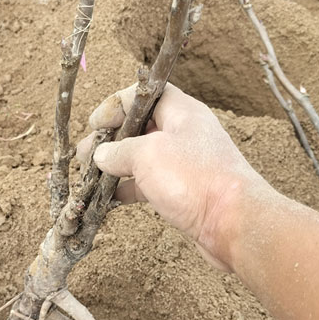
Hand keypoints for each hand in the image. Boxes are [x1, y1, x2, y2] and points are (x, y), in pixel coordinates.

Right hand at [77, 83, 275, 269]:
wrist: (234, 224)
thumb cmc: (195, 179)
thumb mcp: (147, 155)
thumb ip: (119, 150)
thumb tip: (100, 155)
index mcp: (181, 112)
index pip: (144, 95)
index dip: (116, 105)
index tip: (95, 124)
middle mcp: (184, 134)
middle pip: (140, 127)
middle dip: (109, 139)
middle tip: (84, 155)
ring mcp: (184, 164)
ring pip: (142, 158)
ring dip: (114, 165)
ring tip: (89, 176)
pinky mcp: (182, 191)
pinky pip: (148, 184)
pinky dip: (127, 188)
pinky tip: (108, 199)